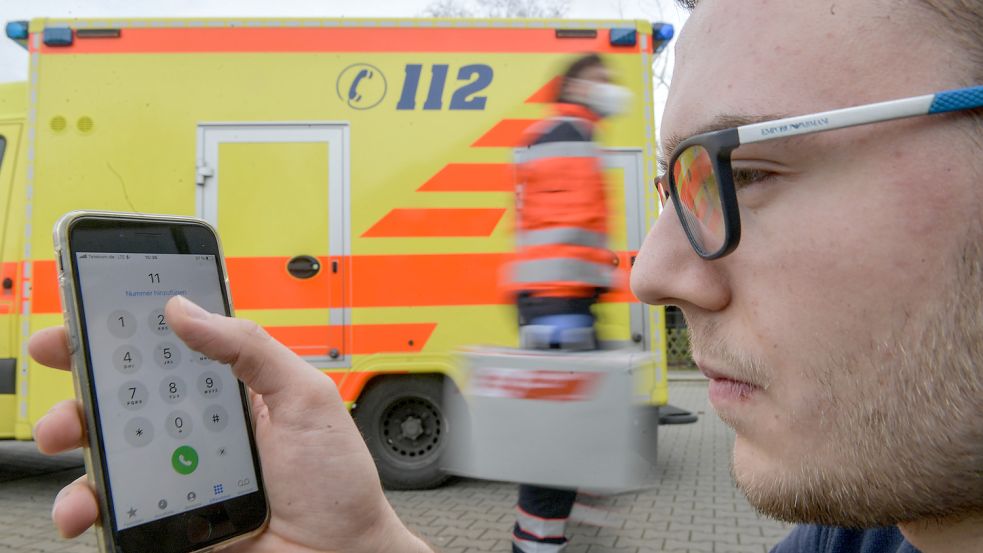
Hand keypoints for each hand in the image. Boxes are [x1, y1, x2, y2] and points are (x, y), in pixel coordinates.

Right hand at [31, 295, 431, 552]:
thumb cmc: (337, 482)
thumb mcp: (306, 398)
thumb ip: (252, 349)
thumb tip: (187, 310)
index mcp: (228, 396)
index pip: (167, 356)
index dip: (124, 338)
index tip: (86, 322)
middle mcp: (197, 433)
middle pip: (125, 402)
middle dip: (85, 388)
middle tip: (70, 381)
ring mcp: (179, 478)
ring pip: (109, 455)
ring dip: (77, 444)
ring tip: (72, 442)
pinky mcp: (168, 522)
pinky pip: (116, 510)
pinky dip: (89, 506)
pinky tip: (94, 504)